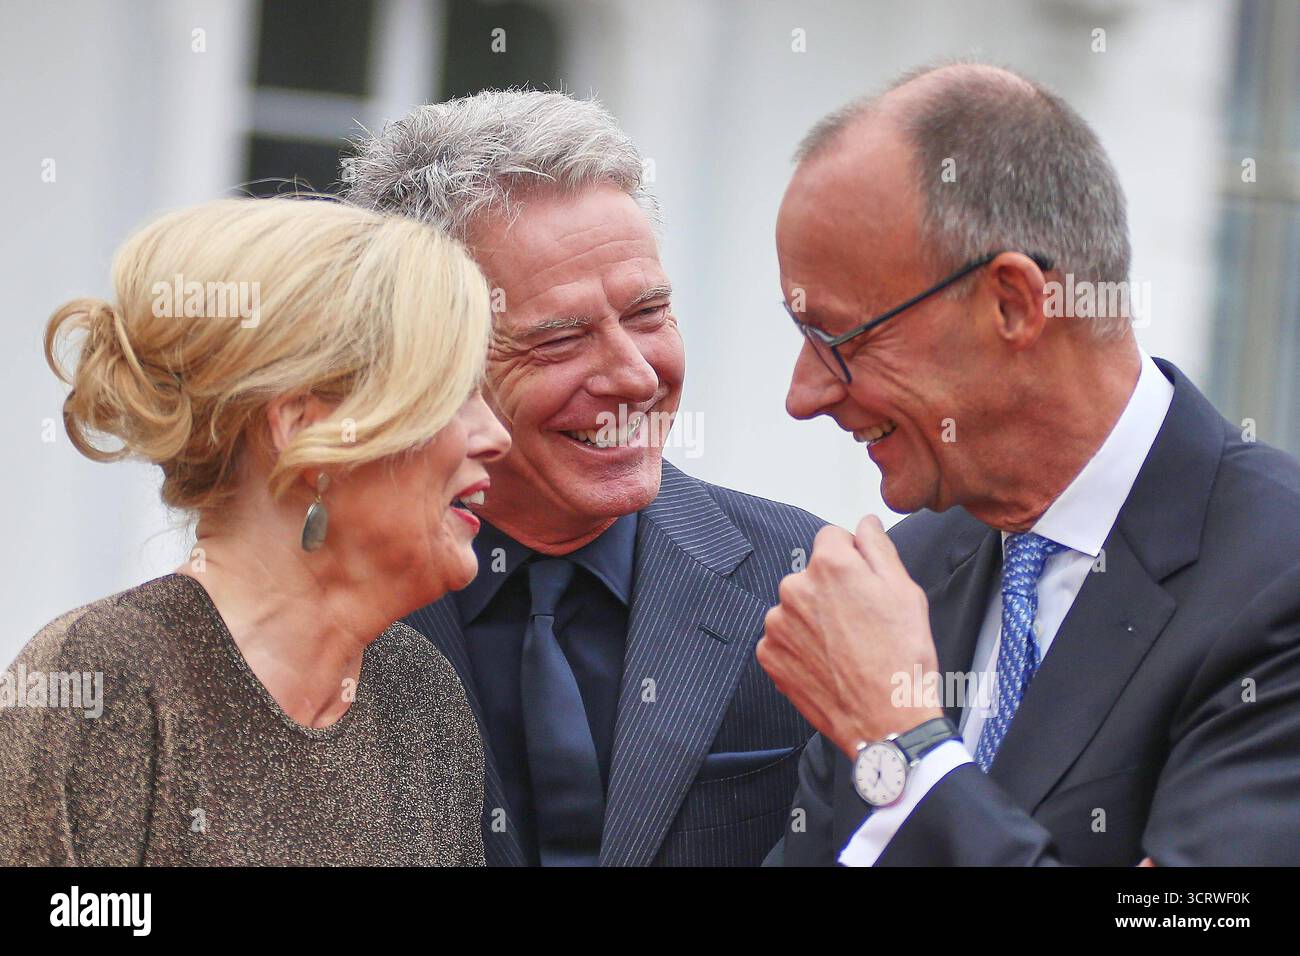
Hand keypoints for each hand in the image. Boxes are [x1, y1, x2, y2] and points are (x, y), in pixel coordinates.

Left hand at [757, 515, 943, 759]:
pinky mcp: (769, 655)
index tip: (865, 584)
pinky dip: (800, 647)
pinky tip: (827, 663)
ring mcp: (777, 623)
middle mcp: (794, 587)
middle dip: (832, 590)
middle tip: (861, 623)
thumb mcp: (905, 590)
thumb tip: (864, 523)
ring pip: (796, 607)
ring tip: (846, 648)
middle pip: (811, 574)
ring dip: (814, 619)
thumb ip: (878, 546)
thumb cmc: (902, 658)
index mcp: (829, 565)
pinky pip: (783, 638)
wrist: (886, 721)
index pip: (832, 538)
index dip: (853, 558)